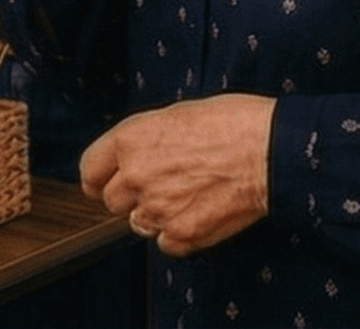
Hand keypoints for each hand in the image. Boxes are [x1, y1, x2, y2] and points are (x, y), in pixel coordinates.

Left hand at [80, 93, 274, 256]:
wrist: (270, 149)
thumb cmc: (232, 124)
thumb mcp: (175, 115)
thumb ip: (145, 140)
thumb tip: (135, 156)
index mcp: (130, 139)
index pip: (89, 170)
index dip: (98, 178)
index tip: (105, 183)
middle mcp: (136, 174)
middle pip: (112, 201)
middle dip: (132, 196)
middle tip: (162, 186)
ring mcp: (158, 207)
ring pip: (139, 224)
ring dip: (156, 216)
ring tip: (187, 197)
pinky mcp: (182, 232)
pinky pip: (166, 244)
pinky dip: (180, 235)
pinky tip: (199, 214)